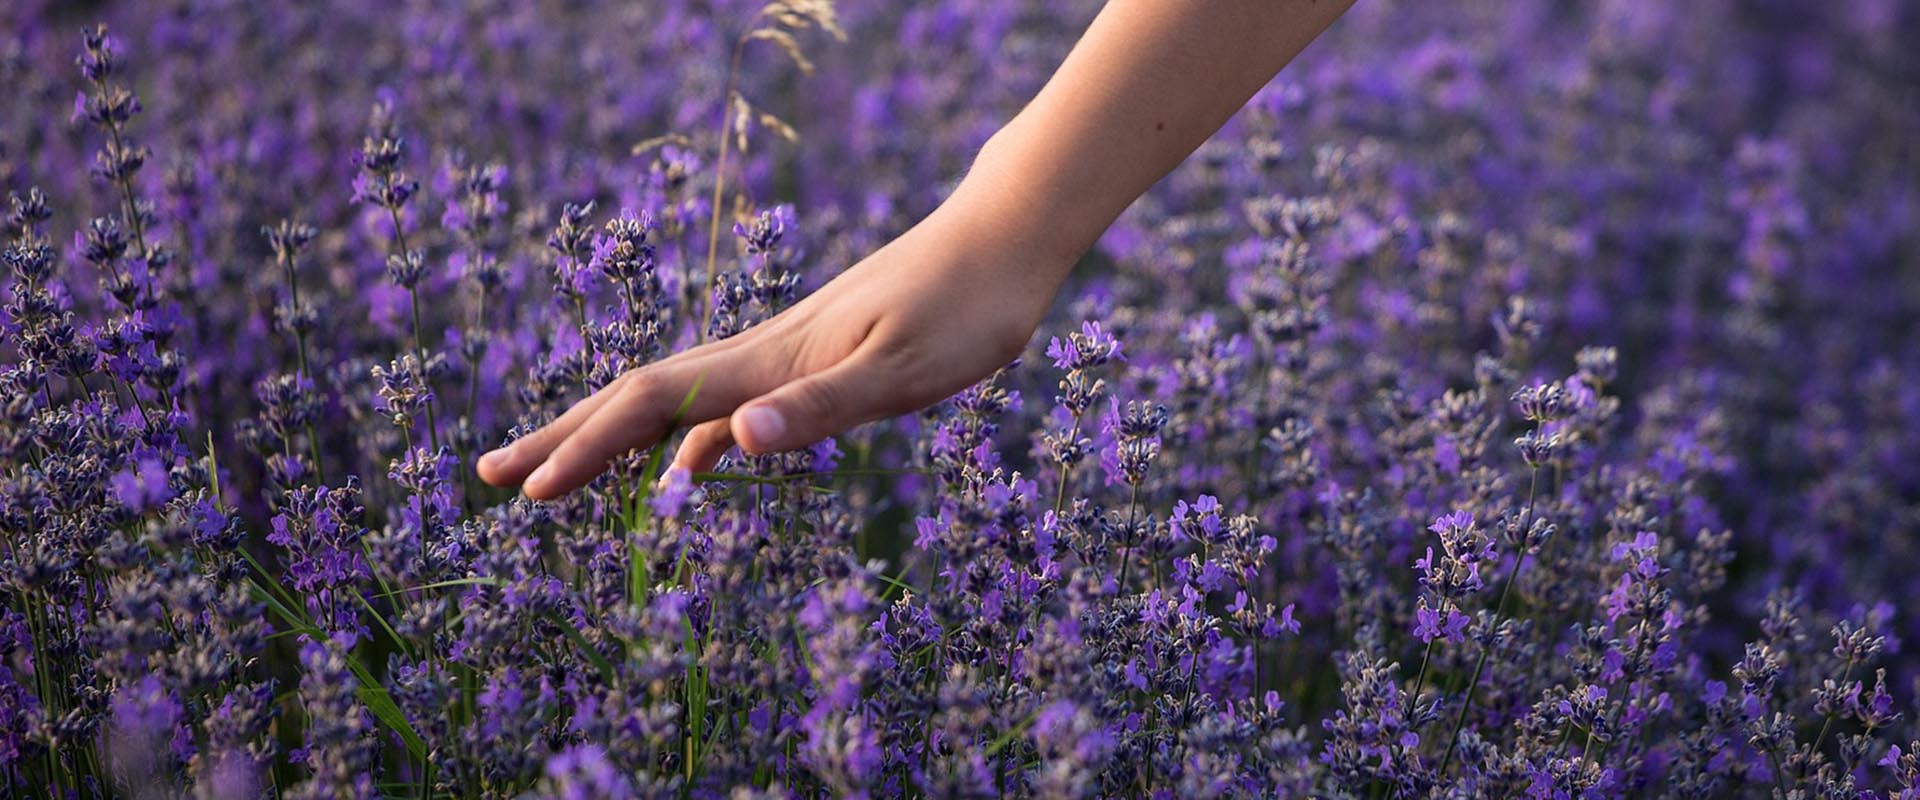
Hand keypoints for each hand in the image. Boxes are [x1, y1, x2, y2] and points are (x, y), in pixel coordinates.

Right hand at [475, 184, 1069, 499]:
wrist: (1003, 239)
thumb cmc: (967, 305)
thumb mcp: (904, 370)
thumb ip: (821, 407)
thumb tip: (730, 443)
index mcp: (770, 360)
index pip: (652, 405)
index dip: (585, 448)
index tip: (528, 494)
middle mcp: (763, 353)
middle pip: (639, 400)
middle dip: (564, 441)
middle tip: (492, 479)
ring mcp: (785, 356)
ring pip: (676, 404)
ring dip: (612, 441)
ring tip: (560, 477)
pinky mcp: (816, 361)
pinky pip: (728, 410)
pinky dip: (690, 444)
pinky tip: (688, 472)